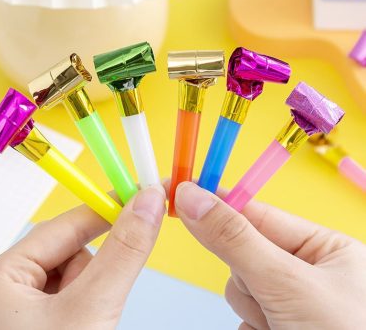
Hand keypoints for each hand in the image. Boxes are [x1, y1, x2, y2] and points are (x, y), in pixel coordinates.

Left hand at [0, 186, 165, 329]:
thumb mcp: (92, 310)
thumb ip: (123, 252)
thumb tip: (148, 201)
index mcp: (0, 275)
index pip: (66, 224)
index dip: (108, 208)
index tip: (145, 195)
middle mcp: (7, 286)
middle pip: (72, 249)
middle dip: (99, 266)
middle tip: (113, 283)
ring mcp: (23, 308)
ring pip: (79, 273)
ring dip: (97, 290)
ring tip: (92, 324)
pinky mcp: (42, 324)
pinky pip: (78, 295)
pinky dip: (93, 304)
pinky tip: (89, 327)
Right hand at [172, 181, 365, 329]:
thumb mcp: (288, 285)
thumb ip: (235, 238)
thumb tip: (193, 198)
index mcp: (325, 249)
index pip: (259, 213)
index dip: (221, 203)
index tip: (183, 191)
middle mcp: (309, 272)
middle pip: (244, 252)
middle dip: (247, 277)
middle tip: (269, 300)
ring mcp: (293, 302)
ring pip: (241, 287)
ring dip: (252, 309)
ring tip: (281, 326)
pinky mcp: (279, 325)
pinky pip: (245, 316)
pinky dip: (253, 327)